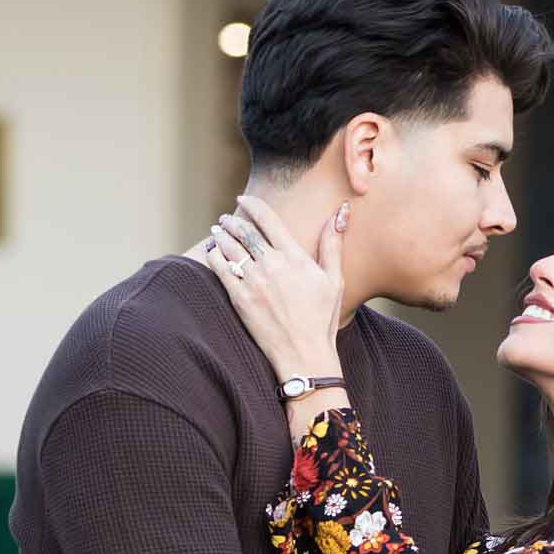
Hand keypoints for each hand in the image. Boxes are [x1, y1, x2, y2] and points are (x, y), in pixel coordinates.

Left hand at [206, 193, 347, 380]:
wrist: (304, 353)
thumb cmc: (321, 318)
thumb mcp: (334, 279)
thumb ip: (332, 244)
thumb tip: (340, 212)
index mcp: (295, 257)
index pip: (268, 219)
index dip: (252, 205)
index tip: (242, 199)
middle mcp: (273, 265)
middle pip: (245, 231)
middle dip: (232, 220)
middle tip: (226, 218)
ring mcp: (254, 282)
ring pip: (230, 247)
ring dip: (221, 235)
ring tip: (217, 230)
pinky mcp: (240, 299)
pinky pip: (220, 269)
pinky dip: (214, 256)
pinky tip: (212, 252)